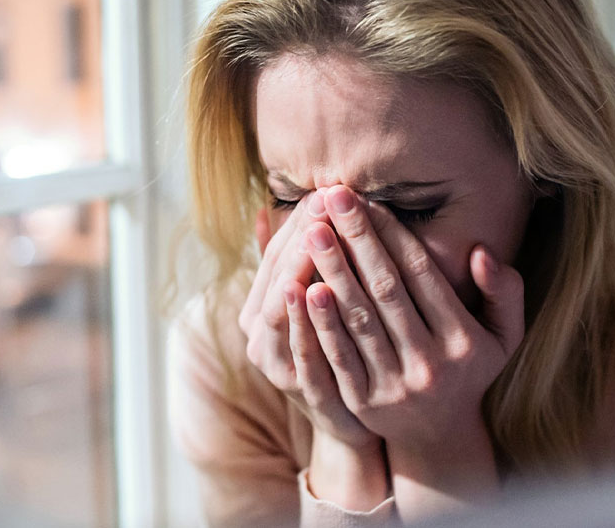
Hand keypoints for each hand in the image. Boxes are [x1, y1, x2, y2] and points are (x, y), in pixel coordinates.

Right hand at [238, 195, 375, 446]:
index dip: (297, 222)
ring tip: (317, 230)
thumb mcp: (314, 305)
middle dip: (302, 235)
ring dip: (299, 266)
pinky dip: (305, 319)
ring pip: (282, 308)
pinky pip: (300, 349)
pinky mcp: (302, 392)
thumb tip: (264, 210)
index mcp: (258, 310)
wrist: (356, 424)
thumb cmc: (337, 351)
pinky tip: (316, 288)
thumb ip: (291, 263)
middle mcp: (259, 336)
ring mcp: (277, 365)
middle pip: (277, 276)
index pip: (274, 254)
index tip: (323, 190)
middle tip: (326, 198)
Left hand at [299, 184, 524, 449]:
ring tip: (312, 231)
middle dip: (357, 240)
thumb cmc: (469, 368)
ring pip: (359, 320)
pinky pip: (337, 356)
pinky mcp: (363, 403)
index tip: (367, 199)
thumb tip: (481, 252)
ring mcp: (395, 385)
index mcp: (464, 341)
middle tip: (332, 197)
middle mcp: (430, 364)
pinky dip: (320, 322)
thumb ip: (505, 291)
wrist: (438, 435)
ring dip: (333, 272)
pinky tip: (301, 288)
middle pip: (386, 291)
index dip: (392, 235)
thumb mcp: (504, 334)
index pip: (421, 275)